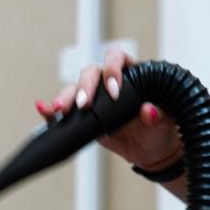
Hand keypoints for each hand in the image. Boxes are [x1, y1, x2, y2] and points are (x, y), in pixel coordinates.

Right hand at [36, 46, 182, 171]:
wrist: (150, 150)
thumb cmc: (160, 129)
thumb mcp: (165, 121)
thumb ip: (157, 114)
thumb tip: (148, 110)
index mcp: (132, 75)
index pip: (117, 59)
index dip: (112, 69)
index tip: (113, 90)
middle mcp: (108, 84)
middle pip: (90, 73)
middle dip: (85, 86)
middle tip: (85, 104)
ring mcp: (94, 100)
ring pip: (74, 90)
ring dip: (66, 97)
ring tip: (61, 109)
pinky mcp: (82, 119)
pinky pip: (63, 111)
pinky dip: (50, 110)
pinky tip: (44, 109)